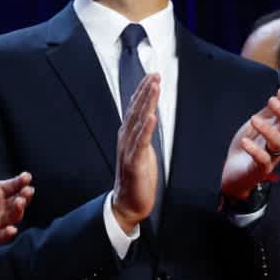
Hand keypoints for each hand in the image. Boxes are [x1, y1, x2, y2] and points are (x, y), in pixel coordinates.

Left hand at [0, 145, 32, 257]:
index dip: (20, 181)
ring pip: (14, 216)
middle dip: (25, 195)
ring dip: (19, 211)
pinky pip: (2, 236)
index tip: (26, 176)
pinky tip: (11, 229)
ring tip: (19, 203)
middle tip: (28, 190)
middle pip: (18, 200)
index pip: (12, 185)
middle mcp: (0, 207)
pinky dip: (8, 233)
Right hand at [111, 73, 159, 233]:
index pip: (135, 109)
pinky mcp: (134, 163)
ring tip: (153, 88)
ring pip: (137, 122)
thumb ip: (144, 135)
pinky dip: (145, 129)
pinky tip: (151, 116)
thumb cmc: (137, 179)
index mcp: (128, 136)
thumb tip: (150, 118)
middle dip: (145, 92)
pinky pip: (140, 143)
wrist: (128, 204)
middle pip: (135, 110)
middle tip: (153, 75)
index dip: (142, 92)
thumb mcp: (143, 151)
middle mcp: (125, 140)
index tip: (151, 76)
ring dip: (145, 104)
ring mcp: (128, 150)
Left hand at [221, 88, 279, 199]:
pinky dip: (254, 150)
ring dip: (267, 129)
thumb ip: (267, 114)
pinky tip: (246, 142)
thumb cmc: (246, 147)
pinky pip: (263, 160)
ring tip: (253, 119)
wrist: (232, 173)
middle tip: (272, 100)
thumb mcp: (256, 126)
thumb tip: (278, 96)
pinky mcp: (261, 169)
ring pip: (278, 142)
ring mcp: (271, 157)